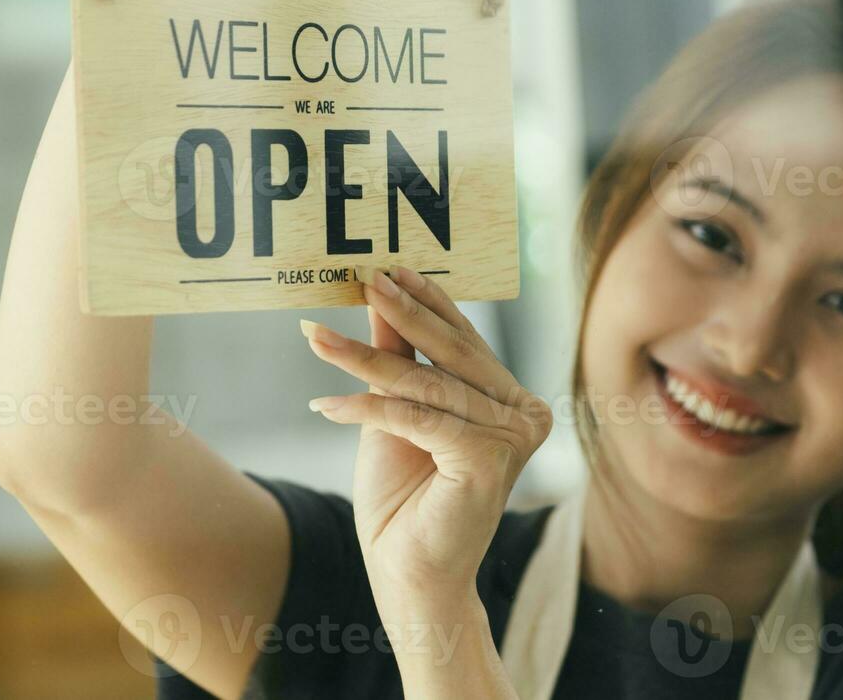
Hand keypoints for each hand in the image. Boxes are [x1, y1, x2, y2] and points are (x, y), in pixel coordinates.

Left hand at [301, 267, 552, 608]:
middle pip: (450, 354)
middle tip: (362, 280)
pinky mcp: (489, 459)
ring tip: (316, 338)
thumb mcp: (396, 411)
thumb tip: (382, 294)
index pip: (466, 341)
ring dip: (363, 360)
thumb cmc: (404, 498)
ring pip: (427, 384)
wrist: (408, 575)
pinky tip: (325, 405)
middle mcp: (526, 414)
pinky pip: (416, 418)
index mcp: (514, 401)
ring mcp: (515, 438)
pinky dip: (367, 408)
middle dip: (400, 314)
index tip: (389, 267)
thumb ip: (399, 355)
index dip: (428, 302)